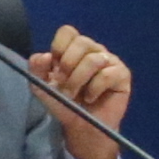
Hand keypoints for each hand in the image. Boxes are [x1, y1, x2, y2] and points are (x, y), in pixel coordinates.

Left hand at [30, 25, 131, 158]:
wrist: (80, 126)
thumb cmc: (63, 104)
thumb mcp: (41, 87)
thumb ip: (36, 69)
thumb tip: (45, 56)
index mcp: (73, 49)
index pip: (68, 31)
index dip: (58, 47)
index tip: (53, 65)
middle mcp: (93, 50)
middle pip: (81, 42)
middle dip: (67, 64)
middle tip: (62, 83)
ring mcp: (109, 61)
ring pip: (94, 59)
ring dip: (78, 80)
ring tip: (74, 95)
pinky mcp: (122, 74)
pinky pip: (108, 74)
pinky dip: (94, 89)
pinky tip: (90, 98)